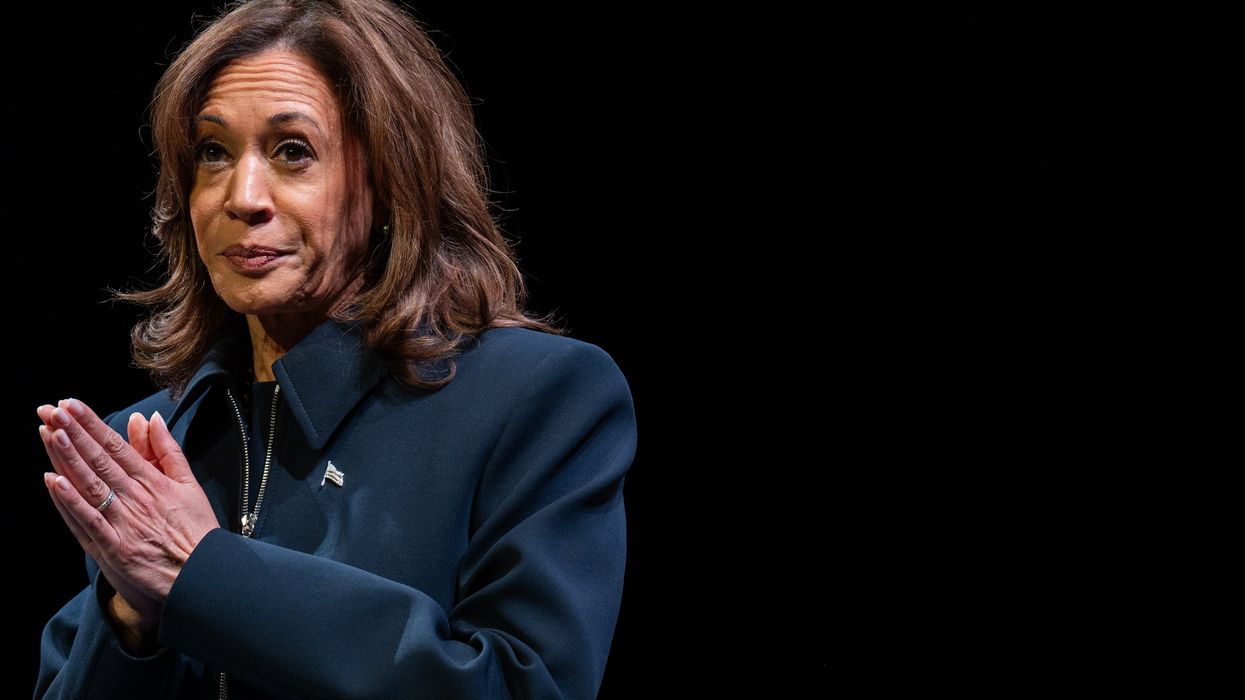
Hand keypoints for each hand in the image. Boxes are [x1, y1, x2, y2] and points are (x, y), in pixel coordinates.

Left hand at [37, 398, 219, 604]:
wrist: (202, 575)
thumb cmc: (196, 530)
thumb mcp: (190, 485)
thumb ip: (169, 451)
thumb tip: (153, 420)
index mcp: (154, 482)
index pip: (117, 447)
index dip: (92, 425)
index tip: (72, 406)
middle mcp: (137, 499)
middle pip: (100, 460)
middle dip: (74, 433)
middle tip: (52, 410)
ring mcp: (124, 523)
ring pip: (91, 485)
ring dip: (68, 458)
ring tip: (50, 433)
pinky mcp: (115, 549)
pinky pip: (89, 522)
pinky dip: (71, 502)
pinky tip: (54, 482)